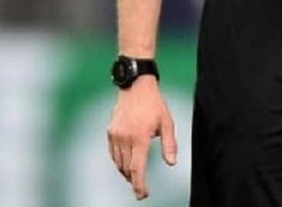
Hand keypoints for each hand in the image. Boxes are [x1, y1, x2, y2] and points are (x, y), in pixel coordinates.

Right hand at [107, 77, 177, 200]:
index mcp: (140, 137)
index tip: (142, 194)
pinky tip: (126, 162)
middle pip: (127, 168)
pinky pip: (113, 154)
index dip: (139, 185)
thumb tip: (172, 162)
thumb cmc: (154, 103)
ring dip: (126, 172)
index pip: (137, 168)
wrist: (136, 86)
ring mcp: (115, 135)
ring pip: (118, 163)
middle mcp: (125, 138)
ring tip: (135, 176)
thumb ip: (169, 144)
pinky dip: (119, 162)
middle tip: (141, 188)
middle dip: (134, 181)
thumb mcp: (167, 122)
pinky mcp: (110, 132)